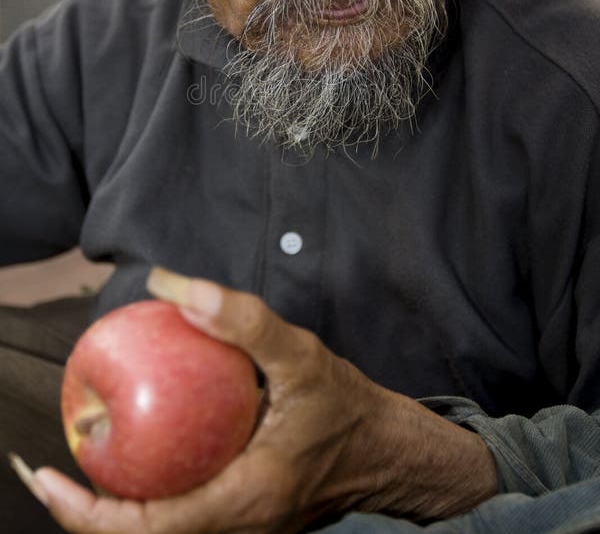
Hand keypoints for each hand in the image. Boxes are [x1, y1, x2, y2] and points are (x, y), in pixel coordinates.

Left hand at [20, 268, 496, 532]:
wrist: (390, 452)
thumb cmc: (348, 408)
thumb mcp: (301, 355)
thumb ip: (243, 321)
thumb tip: (176, 287)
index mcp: (243, 501)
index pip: (148, 528)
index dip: (88, 512)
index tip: (49, 476)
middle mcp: (236, 527)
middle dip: (87, 510)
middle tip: (54, 461)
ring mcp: (239, 527)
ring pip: (162, 529)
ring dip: (115, 505)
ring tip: (87, 454)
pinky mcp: (244, 515)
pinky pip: (183, 513)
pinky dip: (150, 491)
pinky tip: (141, 448)